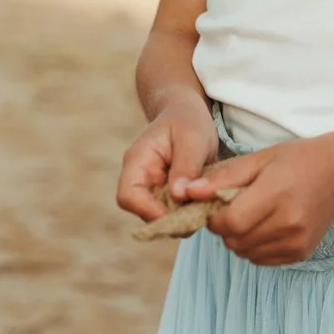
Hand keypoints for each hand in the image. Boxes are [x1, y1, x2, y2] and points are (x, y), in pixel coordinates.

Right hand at [116, 99, 218, 223]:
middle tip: (200, 215)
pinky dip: (188, 213)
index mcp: (138, 161)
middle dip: (170, 219)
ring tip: (206, 207)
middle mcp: (140, 178)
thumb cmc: (188, 121)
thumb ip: (185, 166)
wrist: (188, 114)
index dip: (149, 211)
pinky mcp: (166, 195)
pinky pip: (173, 212)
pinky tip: (205, 204)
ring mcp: (152, 188)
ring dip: (182, 218)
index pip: (128, 197)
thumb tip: (178, 196)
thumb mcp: (193, 138)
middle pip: (143, 212)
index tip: (178, 214)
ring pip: (159, 217)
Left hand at [180, 134, 333, 265]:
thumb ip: (223, 178)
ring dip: (238, 238)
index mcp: (276, 195)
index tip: (217, 203)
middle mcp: (289, 223)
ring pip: (245, 253)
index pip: (229, 222)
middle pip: (235, 240)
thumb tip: (188, 192)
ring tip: (252, 214)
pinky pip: (261, 259)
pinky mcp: (301, 253)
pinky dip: (254, 246)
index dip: (214, 216)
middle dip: (225, 226)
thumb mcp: (258, 159)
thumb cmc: (296, 160)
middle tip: (235, 207)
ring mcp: (296, 242)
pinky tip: (265, 226)